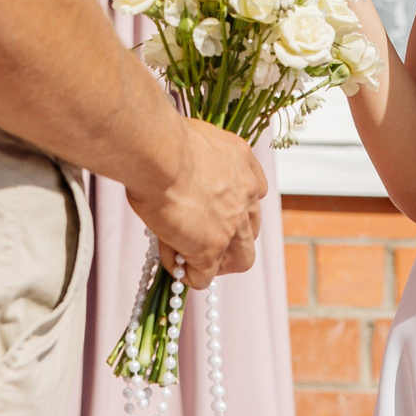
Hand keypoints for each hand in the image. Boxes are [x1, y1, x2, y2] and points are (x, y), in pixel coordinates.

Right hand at [125, 119, 264, 287]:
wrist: (159, 151)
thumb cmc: (162, 139)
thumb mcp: (192, 142)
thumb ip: (197, 164)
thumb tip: (179, 180)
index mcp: (242, 161)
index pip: (255, 193)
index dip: (237, 208)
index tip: (217, 213)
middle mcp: (246, 193)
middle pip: (252, 229)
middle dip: (231, 241)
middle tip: (205, 243)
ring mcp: (232, 224)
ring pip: (241, 259)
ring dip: (219, 265)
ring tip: (194, 265)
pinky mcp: (211, 248)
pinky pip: (205, 275)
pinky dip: (191, 276)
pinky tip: (174, 268)